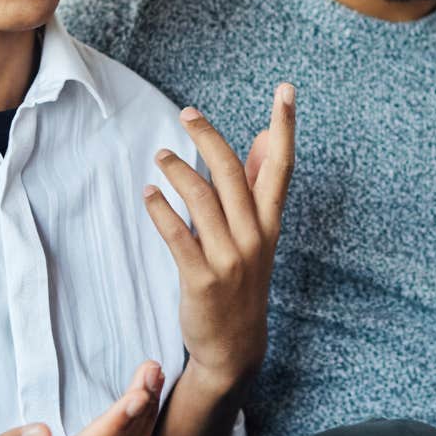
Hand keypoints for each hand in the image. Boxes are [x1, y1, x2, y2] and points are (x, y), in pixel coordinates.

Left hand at [141, 84, 296, 389]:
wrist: (234, 345)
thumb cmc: (243, 280)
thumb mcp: (259, 234)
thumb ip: (259, 186)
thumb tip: (264, 138)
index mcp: (269, 223)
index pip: (281, 166)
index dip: (284, 126)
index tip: (286, 90)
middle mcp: (254, 237)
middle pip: (233, 174)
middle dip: (210, 138)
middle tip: (188, 113)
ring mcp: (229, 259)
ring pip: (203, 200)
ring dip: (178, 171)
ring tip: (160, 156)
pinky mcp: (201, 279)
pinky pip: (178, 236)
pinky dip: (161, 210)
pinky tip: (148, 194)